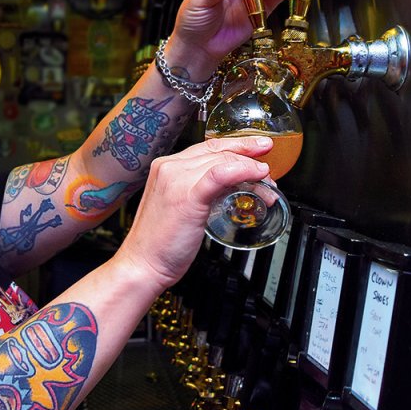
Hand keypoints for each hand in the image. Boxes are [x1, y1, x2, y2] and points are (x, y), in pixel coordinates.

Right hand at [116, 135, 272, 288]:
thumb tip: (230, 187)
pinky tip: (258, 175)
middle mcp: (170, 167)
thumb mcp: (181, 207)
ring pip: (223, 160)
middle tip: (268, 165)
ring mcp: (177, 180)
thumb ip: (200, 192)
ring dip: (251, 168)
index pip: (208, 147)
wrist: (142, 265)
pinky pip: (220, 174)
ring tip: (267, 184)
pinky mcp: (187, 196)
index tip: (257, 147)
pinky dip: (243, 171)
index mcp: (166, 167)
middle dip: (249, 155)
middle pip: (218, 151)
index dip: (237, 144)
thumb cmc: (161, 244)